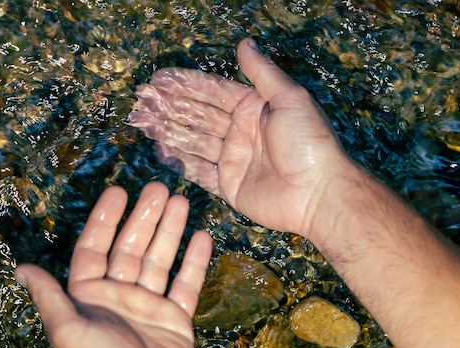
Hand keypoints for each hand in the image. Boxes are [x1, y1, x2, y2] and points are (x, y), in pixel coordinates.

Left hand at [15, 182, 212, 347]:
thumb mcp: (68, 331)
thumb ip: (50, 297)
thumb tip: (21, 267)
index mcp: (90, 297)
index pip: (95, 248)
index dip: (105, 220)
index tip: (118, 192)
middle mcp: (118, 296)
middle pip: (131, 248)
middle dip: (145, 217)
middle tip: (159, 188)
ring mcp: (148, 306)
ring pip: (159, 259)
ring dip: (170, 231)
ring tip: (182, 202)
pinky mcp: (175, 319)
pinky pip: (185, 284)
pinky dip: (194, 261)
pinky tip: (202, 236)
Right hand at [129, 38, 350, 236]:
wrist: (318, 192)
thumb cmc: (307, 142)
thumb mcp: (289, 99)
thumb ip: (262, 73)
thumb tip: (244, 42)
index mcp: (252, 109)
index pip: (212, 92)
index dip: (185, 85)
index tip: (159, 79)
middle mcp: (240, 132)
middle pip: (198, 116)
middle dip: (170, 107)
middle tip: (141, 99)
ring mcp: (232, 160)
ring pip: (194, 141)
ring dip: (168, 131)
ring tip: (141, 120)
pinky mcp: (229, 186)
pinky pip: (199, 172)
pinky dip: (180, 162)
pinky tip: (160, 150)